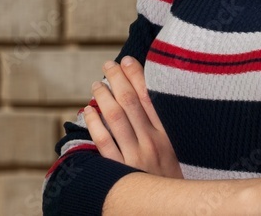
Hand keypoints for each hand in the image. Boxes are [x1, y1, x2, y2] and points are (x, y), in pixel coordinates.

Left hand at [83, 56, 182, 178]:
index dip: (137, 76)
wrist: (171, 210)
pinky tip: (88, 111)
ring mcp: (135, 157)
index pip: (150, 98)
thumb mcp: (172, 152)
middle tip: (108, 65)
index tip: (127, 60)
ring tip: (97, 84)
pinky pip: (104, 142)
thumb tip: (143, 99)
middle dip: (118, 79)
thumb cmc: (168, 180)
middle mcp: (151, 143)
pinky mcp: (120, 172)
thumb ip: (159, 128)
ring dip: (104, 97)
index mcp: (166, 136)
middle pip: (131, 102)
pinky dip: (94, 123)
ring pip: (116, 118)